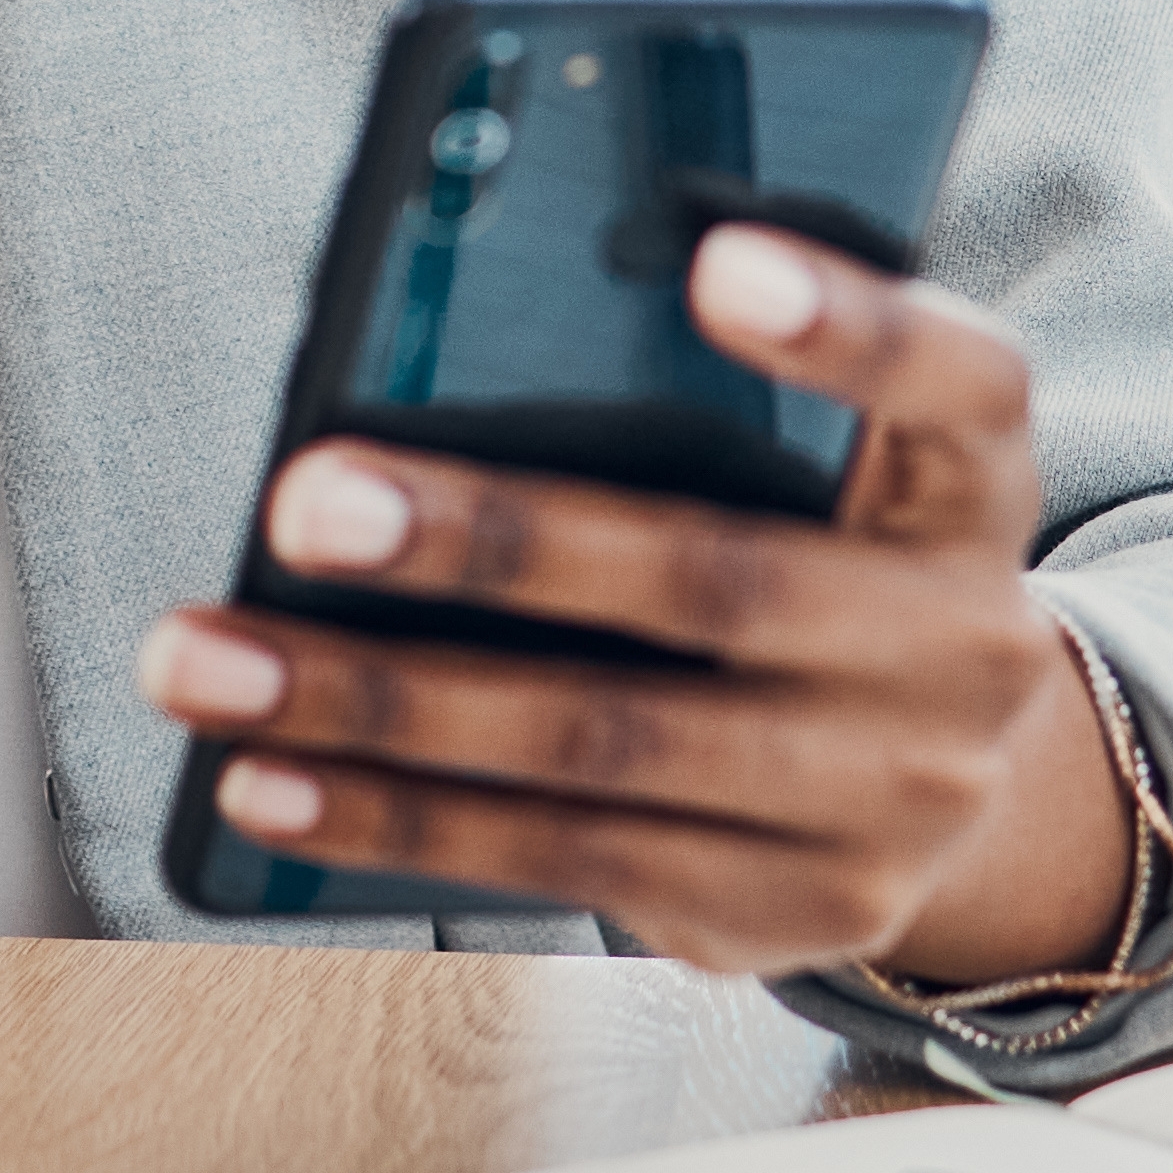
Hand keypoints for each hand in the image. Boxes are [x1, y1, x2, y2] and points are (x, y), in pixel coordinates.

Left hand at [133, 227, 1134, 982]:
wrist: (951, 779)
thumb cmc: (813, 543)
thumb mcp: (818, 453)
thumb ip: (691, 388)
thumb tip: (433, 335)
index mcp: (971, 480)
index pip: (954, 380)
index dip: (847, 324)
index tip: (714, 259)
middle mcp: (961, 643)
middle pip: (717, 583)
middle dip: (492, 545)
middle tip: (303, 503)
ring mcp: (890, 799)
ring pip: (602, 748)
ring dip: (374, 706)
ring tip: (202, 661)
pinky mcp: (794, 913)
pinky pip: (567, 860)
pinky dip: (395, 820)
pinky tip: (263, 781)